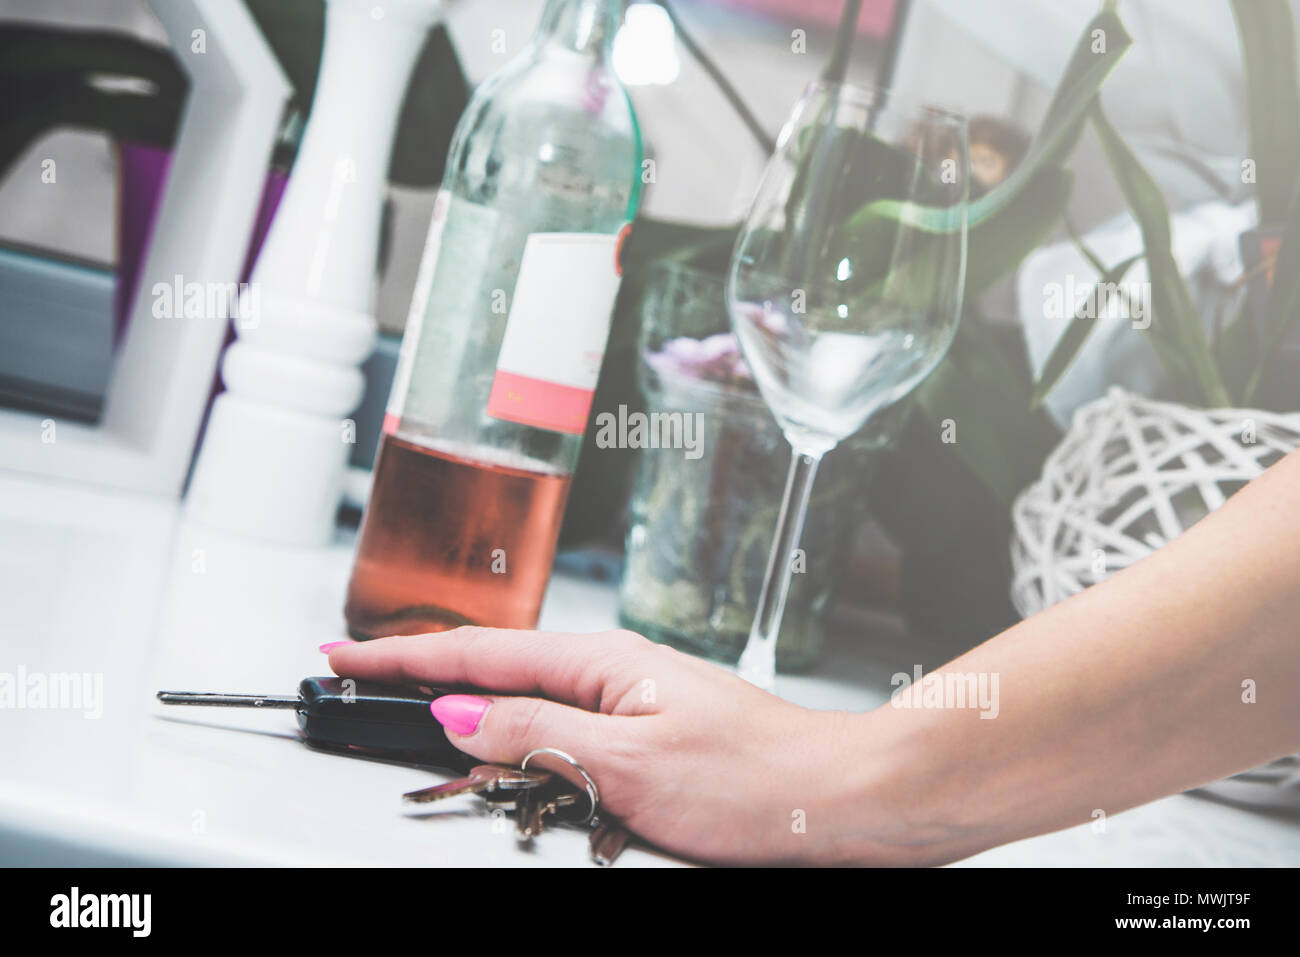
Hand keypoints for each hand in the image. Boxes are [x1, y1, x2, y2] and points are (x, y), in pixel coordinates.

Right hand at [325, 627, 903, 864]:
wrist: (836, 797)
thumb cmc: (757, 780)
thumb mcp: (631, 762)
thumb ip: (538, 733)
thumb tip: (459, 714)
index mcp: (603, 662)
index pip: (480, 653)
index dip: (403, 657)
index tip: (343, 657)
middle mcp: (613, 670)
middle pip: (494, 661)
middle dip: (419, 667)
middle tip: (357, 674)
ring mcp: (629, 697)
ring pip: (523, 691)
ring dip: (461, 694)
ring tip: (405, 698)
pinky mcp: (644, 729)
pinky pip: (556, 717)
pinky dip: (510, 722)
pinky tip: (499, 735)